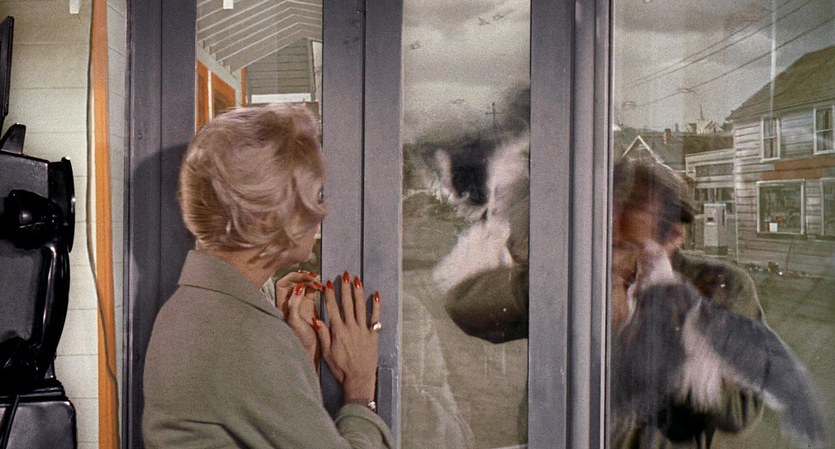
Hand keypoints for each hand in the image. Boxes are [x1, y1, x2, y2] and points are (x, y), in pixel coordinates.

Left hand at [275, 271, 323, 364]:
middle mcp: (289, 302)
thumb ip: (294, 304)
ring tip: (319, 283)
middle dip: (302, 277)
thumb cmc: (300, 339)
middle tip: (313, 277)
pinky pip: (312, 290)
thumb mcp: (295, 321)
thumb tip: (299, 287)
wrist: (312, 349)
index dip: (292, 278)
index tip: (303, 279)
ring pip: (303, 284)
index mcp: (282, 305)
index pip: (283, 283)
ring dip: (310, 281)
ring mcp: (300, 302)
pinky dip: (317, 286)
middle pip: (292, 281)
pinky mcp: (309, 304)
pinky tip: (323, 288)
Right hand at [313, 272, 380, 401]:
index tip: (329, 283)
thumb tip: (316, 319)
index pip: (333, 308)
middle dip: (345, 288)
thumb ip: (323, 335)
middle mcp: (351, 328)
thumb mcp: (327, 353)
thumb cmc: (341, 368)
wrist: (359, 379)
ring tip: (357, 280)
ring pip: (361, 307)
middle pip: (347, 304)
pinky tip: (376, 295)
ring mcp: (363, 330)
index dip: (331, 295)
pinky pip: (375, 317)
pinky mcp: (373, 335)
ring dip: (358, 292)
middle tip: (344, 275)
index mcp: (338, 331)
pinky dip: (376, 306)